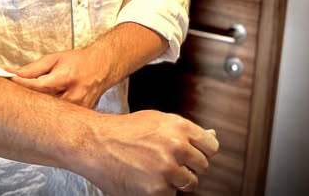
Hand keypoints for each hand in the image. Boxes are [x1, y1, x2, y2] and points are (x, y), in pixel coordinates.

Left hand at [9, 47, 110, 108]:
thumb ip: (33, 68)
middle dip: (24, 103)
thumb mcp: (55, 58)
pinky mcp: (79, 117)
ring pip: (49, 115)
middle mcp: (73, 96)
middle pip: (42, 105)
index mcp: (66, 78)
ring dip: (35, 111)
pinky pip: (58, 119)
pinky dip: (47, 116)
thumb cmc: (77, 61)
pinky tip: (39, 114)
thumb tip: (13, 73)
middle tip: (9, 101)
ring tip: (22, 108)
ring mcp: (77, 109)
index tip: (7, 82)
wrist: (101, 68)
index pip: (38, 85)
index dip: (21, 85)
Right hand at [82, 110, 218, 195]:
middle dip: (188, 166)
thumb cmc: (125, 130)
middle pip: (202, 166)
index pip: (211, 146)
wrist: (97, 143)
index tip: (194, 154)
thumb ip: (183, 131)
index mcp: (179, 126)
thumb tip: (210, 138)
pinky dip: (161, 190)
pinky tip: (146, 177)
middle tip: (168, 161)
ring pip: (189, 183)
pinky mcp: (158, 190)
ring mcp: (168, 170)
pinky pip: (172, 194)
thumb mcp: (156, 120)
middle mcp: (177, 147)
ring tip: (155, 169)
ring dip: (176, 179)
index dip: (202, 151)